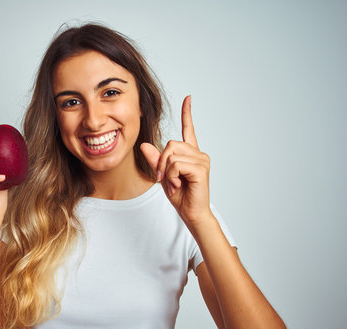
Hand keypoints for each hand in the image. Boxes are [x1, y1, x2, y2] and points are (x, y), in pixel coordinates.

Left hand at [141, 96, 212, 228]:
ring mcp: (201, 160)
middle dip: (161, 162)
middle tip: (164, 178)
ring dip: (166, 171)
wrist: (191, 213)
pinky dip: (172, 176)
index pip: (188, 129)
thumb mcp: (162, 175)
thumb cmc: (181, 196)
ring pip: (171, 154)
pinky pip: (176, 164)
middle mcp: (198, 153)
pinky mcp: (201, 168)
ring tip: (175, 183)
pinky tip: (179, 184)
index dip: (187, 113)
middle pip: (170, 144)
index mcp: (190, 154)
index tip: (188, 98)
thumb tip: (144, 145)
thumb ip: (155, 160)